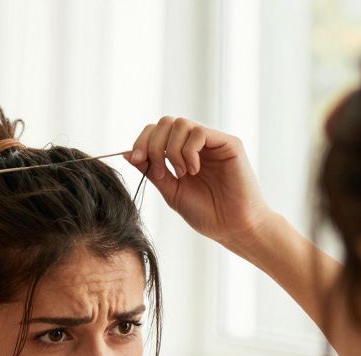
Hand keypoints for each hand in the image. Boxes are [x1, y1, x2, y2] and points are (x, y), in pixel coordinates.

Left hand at [125, 117, 276, 253]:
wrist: (231, 227)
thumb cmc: (205, 213)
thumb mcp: (170, 191)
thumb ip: (152, 171)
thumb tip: (128, 154)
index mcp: (181, 153)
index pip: (156, 131)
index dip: (142, 141)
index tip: (137, 160)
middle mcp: (197, 144)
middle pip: (165, 122)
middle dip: (153, 144)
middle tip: (158, 169)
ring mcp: (213, 142)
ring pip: (181, 124)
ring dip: (172, 150)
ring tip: (181, 174)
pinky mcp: (229, 143)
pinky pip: (199, 133)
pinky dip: (189, 152)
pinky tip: (193, 171)